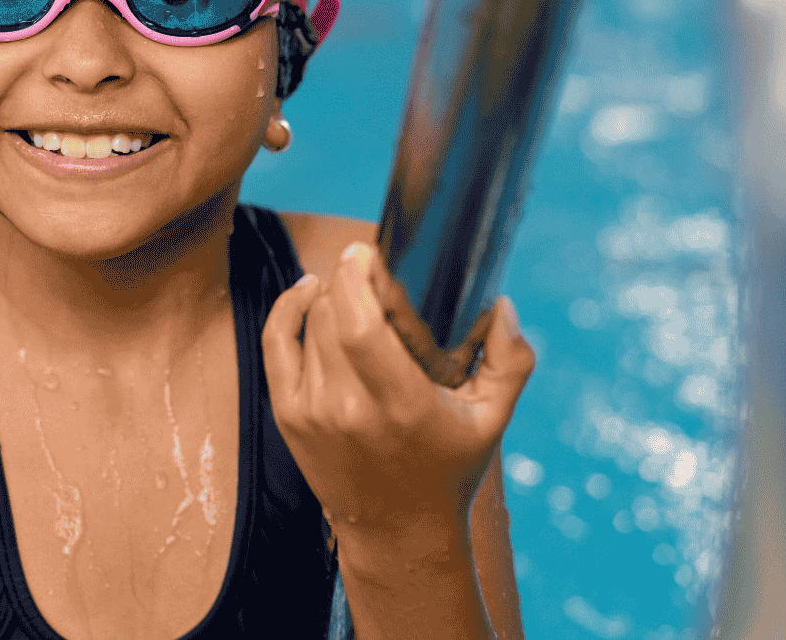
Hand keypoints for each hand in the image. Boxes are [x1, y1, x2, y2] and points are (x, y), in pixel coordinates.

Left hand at [262, 243, 535, 550]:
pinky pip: (276, 342)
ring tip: (356, 293)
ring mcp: (312, 411)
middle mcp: (349, 407)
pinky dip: (288, 309)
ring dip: (331, 297)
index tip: (368, 252)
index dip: (356, 277)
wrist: (397, 532)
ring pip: (310, 322)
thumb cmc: (447, 471)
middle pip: (333, 312)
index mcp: (401, 404)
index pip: (358, 323)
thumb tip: (500, 305)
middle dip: (351, 283)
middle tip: (375, 276)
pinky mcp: (289, 415)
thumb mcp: (492, 419)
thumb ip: (510, 360)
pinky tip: (309, 291)